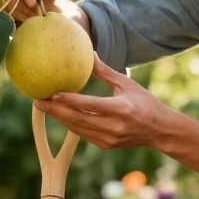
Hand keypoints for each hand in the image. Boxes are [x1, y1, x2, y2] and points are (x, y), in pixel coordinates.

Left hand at [35, 56, 174, 149]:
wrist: (160, 131)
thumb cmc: (145, 103)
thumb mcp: (126, 84)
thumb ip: (105, 72)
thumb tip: (88, 54)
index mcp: (121, 109)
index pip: (90, 105)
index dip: (70, 100)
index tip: (52, 93)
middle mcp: (114, 126)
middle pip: (78, 119)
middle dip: (55, 111)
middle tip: (38, 101)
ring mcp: (109, 138)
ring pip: (77, 128)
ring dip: (59, 118)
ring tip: (43, 107)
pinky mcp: (106, 145)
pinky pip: (83, 134)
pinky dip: (70, 124)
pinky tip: (59, 116)